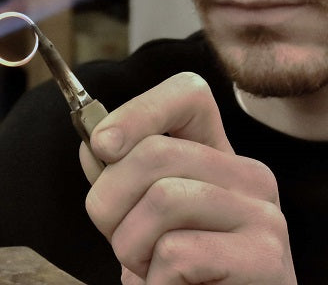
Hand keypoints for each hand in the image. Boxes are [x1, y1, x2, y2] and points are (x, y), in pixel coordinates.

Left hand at [81, 72, 296, 283]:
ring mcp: (262, 214)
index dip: (137, 111)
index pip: (188, 93)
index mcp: (217, 154)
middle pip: (154, 152)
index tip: (103, 145)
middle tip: (121, 241)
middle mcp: (248, 174)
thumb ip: (120, 175)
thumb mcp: (144, 213)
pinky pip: (176, 252)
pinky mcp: (265, 259)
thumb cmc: (181, 269)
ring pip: (162, 198)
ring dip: (130, 246)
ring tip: (148, 269)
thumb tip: (93, 145)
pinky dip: (153, 280)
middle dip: (110, 202)